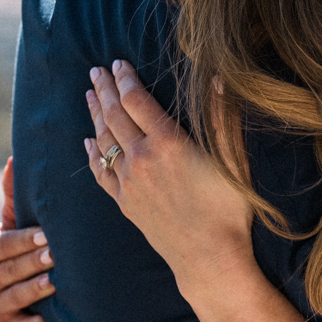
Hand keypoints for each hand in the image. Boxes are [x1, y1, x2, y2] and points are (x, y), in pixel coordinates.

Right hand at [0, 159, 51, 321]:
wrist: (23, 279)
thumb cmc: (21, 242)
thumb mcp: (15, 220)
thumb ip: (13, 194)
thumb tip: (14, 158)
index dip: (20, 241)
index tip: (46, 234)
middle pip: (4, 272)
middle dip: (30, 263)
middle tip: (55, 254)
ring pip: (10, 298)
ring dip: (32, 290)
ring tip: (54, 282)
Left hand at [85, 61, 256, 294]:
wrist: (209, 258)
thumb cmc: (229, 209)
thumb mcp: (233, 159)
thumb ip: (223, 117)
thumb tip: (218, 78)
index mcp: (168, 142)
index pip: (136, 100)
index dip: (125, 78)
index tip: (118, 63)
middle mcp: (142, 158)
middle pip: (114, 115)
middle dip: (104, 89)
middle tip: (96, 71)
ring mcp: (129, 182)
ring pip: (104, 140)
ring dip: (95, 115)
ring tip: (90, 95)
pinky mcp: (125, 203)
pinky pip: (100, 172)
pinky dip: (92, 154)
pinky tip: (88, 142)